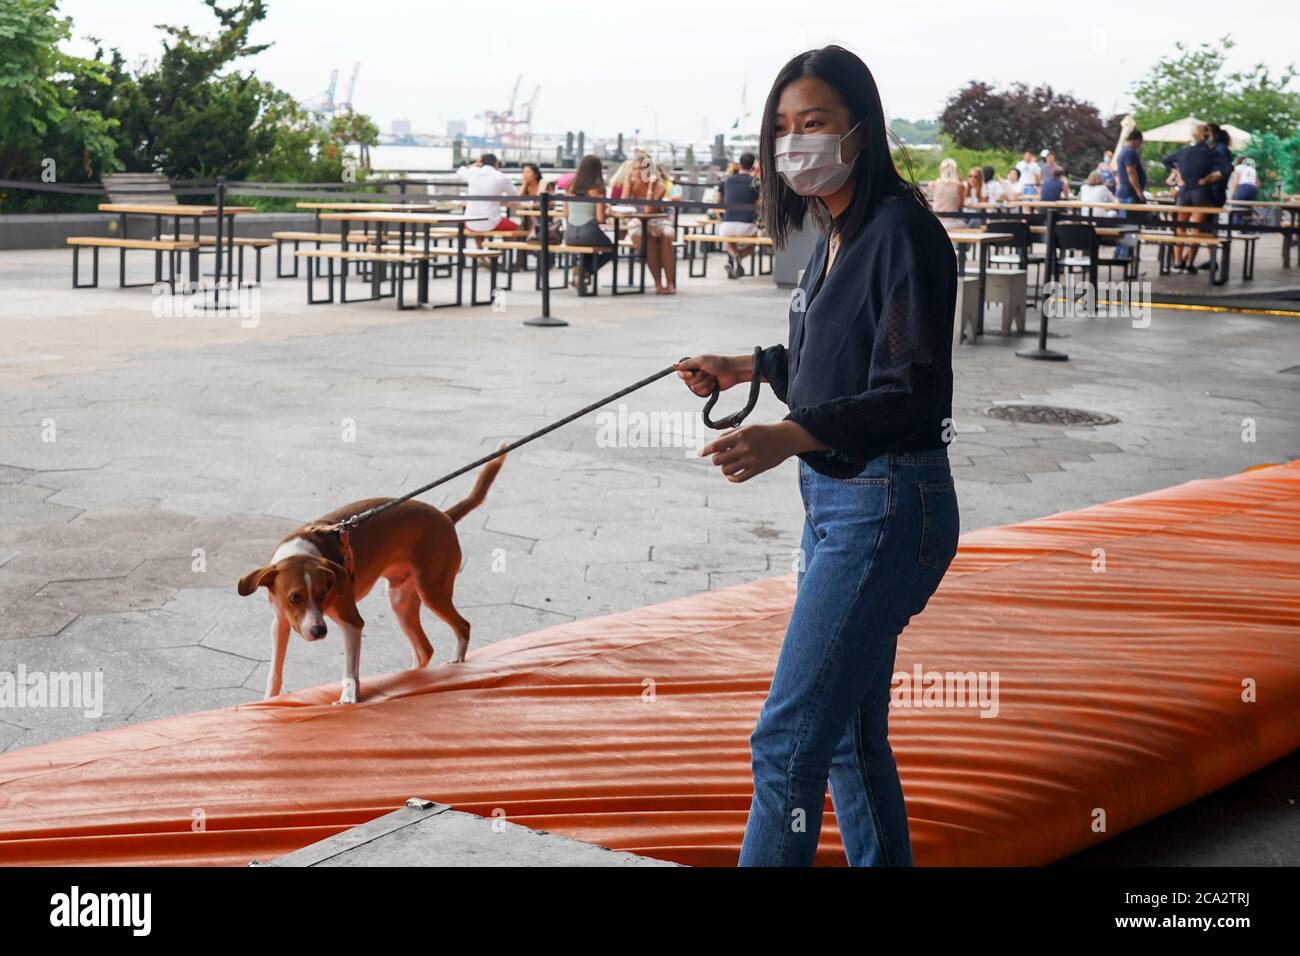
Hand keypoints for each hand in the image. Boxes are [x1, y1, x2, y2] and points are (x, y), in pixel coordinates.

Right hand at [674, 354, 749, 396]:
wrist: (732, 372)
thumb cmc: (718, 363)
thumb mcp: (701, 361)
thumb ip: (687, 364)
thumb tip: (673, 365)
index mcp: (693, 366)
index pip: (681, 374)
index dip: (685, 376)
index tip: (692, 374)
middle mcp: (695, 375)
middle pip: (688, 382)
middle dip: (698, 378)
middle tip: (707, 372)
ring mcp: (701, 383)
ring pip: (695, 389)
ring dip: (705, 383)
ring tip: (712, 378)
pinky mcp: (707, 390)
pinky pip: (701, 394)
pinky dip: (708, 389)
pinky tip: (714, 384)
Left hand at [699, 421, 821, 482]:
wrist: (784, 438)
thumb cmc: (761, 432)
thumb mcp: (745, 428)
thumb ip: (728, 436)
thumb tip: (712, 447)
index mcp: (740, 435)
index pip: (716, 445)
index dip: (705, 450)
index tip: (699, 454)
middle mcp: (744, 448)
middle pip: (718, 460)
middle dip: (716, 459)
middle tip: (722, 456)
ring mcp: (751, 460)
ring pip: (726, 470)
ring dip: (724, 468)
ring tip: (729, 463)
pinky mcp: (757, 470)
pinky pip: (738, 478)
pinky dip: (731, 478)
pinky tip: (731, 474)